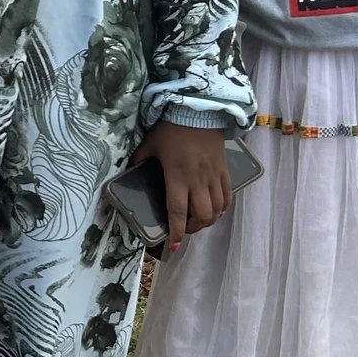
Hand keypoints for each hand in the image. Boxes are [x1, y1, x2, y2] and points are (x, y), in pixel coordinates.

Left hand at [129, 120, 230, 253]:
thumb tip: (130, 174)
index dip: (176, 232)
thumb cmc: (170, 128)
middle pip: (201, 215)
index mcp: (177, 176)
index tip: (174, 246)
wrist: (199, 110)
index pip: (177, 211)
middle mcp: (197, 180)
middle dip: (193, 229)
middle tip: (184, 230)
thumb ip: (139, 162)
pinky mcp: (224, 170)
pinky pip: (227, 196)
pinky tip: (215, 211)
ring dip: (208, 221)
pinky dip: (222, 208)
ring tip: (198, 222)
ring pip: (217, 209)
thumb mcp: (149, 145)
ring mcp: (213, 176)